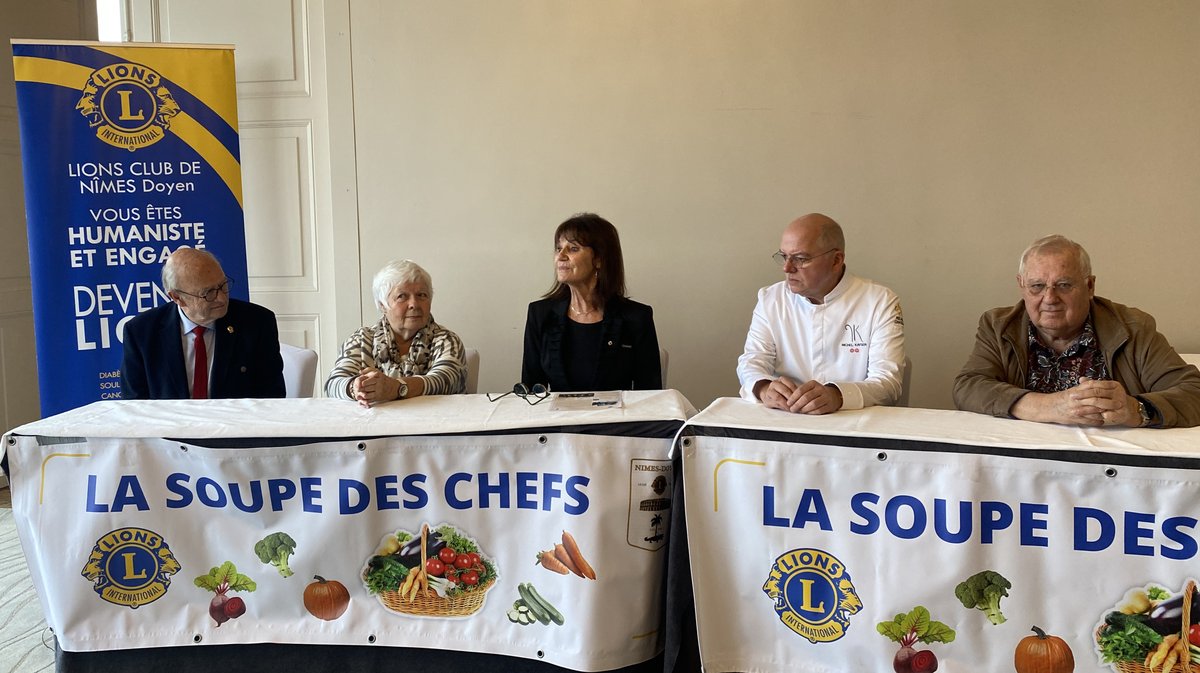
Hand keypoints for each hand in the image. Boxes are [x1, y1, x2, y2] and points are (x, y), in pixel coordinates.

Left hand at [351, 368, 401, 407]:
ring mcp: (378, 390)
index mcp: (376, 376)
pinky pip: (369, 399)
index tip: (357, 384)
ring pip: (366, 394)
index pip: (363, 381)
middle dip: (359, 389)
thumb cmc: (383, 379)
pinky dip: (364, 400)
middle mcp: (378, 383)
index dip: (358, 383)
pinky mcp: (379, 397)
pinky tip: (363, 398)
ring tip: (359, 393)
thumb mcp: (377, 372)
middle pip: (364, 388)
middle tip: (356, 389)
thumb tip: (359, 372)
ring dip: (361, 394)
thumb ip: (367, 370)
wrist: (394, 387)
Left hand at [760, 377, 843, 414]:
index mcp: (813, 384)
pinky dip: (811, 412)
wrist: (833, 396)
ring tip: (799, 411)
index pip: (801, 390)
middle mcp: (820, 389)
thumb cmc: (817, 393)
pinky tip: (807, 413)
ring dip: (804, 409)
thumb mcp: (809, 389)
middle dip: (797, 404)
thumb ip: (800, 393)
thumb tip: (788, 401)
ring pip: (813, 404)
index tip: (788, 403)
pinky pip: (819, 410)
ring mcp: (825, 397)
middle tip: (792, 409)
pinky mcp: (829, 405)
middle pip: (806, 397)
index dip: (793, 397)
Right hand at [1011, 377, 1135, 426]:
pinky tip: (1103, 421)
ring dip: (1103, 412)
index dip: (1104, 390)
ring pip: (1092, 411)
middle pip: (1095, 400)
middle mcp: (1076, 400)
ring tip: (1113, 412)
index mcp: (1076, 392)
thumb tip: (1093, 382)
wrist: (1047, 407)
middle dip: (1107, 402)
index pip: (1093, 389)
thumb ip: (1083, 386)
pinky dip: (1096, 421)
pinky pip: (1087, 420)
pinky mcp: (1074, 418)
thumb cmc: (1061, 399)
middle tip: (1119, 403)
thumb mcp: (1072, 391)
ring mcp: (1075, 410)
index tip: (1114, 391)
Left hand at [1072, 377, 1139, 426]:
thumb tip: (1081, 379)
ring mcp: (1121, 403)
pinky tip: (1089, 418)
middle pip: (1097, 393)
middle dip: (1083, 396)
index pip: (1096, 384)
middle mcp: (1118, 393)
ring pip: (1101, 404)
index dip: (1084, 388)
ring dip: (1087, 408)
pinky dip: (1098, 416)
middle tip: (1072, 399)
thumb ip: (1093, 385)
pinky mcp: (1121, 414)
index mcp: (1114, 385)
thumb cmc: (1113, 399)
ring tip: (1076, 411)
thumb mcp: (1105, 390)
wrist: (1129, 410)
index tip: (1073, 392)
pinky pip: (1108, 415)